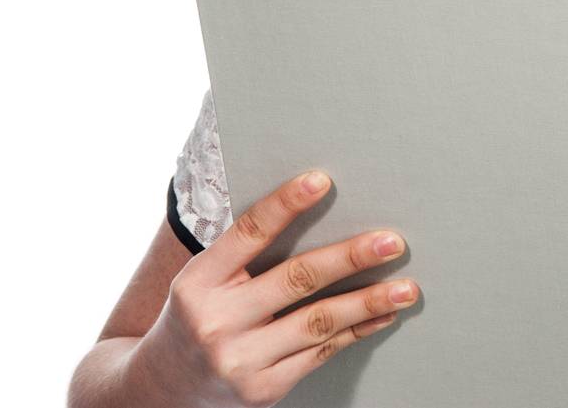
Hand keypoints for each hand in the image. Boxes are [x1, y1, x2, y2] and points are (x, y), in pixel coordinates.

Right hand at [134, 170, 418, 407]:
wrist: (160, 389)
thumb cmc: (195, 317)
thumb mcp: (203, 279)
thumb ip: (245, 252)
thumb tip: (314, 208)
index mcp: (198, 281)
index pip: (248, 233)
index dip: (286, 204)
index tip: (322, 180)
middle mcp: (216, 321)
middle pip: (296, 279)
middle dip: (351, 258)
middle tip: (391, 242)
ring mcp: (240, 360)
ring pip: (319, 322)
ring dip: (369, 301)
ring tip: (407, 287)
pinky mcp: (263, 389)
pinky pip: (321, 353)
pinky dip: (357, 331)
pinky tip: (382, 315)